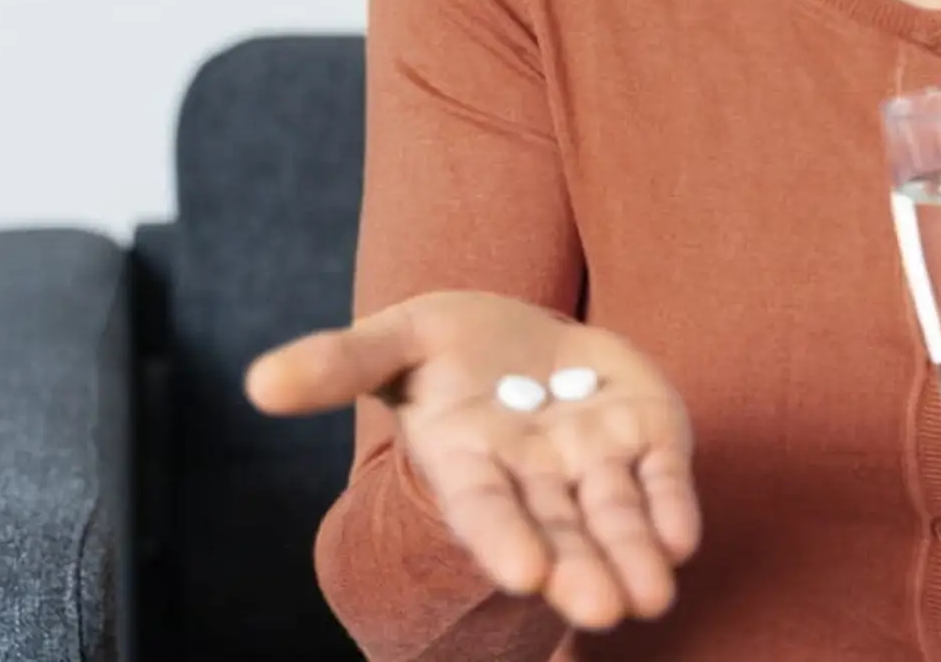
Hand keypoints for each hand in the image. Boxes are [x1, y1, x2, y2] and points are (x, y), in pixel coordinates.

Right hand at [245, 291, 699, 631]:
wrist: (524, 331)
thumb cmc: (450, 346)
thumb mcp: (395, 341)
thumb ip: (337, 364)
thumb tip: (257, 383)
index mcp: (469, 459)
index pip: (485, 507)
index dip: (503, 538)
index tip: (525, 574)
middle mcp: (533, 473)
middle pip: (557, 528)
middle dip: (580, 569)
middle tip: (604, 609)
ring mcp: (591, 459)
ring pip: (614, 516)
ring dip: (634, 556)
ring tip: (653, 599)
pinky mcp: (644, 435)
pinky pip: (660, 478)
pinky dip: (670, 507)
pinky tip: (683, 540)